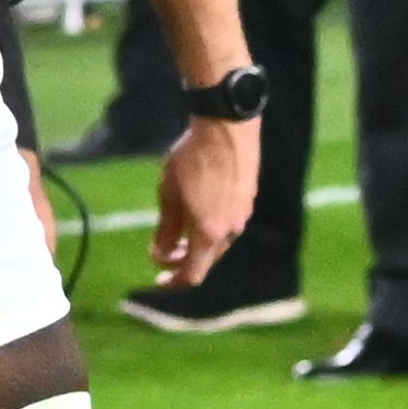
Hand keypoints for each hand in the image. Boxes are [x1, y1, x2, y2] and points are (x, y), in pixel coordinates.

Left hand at [150, 112, 259, 284]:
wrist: (226, 126)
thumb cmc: (191, 158)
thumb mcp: (169, 194)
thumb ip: (165, 229)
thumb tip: (159, 254)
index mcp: (209, 233)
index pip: (192, 274)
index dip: (174, 282)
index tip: (159, 279)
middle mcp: (230, 230)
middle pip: (205, 261)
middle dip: (183, 261)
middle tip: (164, 252)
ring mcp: (243, 215)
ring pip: (218, 243)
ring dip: (197, 243)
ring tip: (178, 229)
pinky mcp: (248, 200)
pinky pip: (228, 224)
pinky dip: (211, 227)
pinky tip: (198, 209)